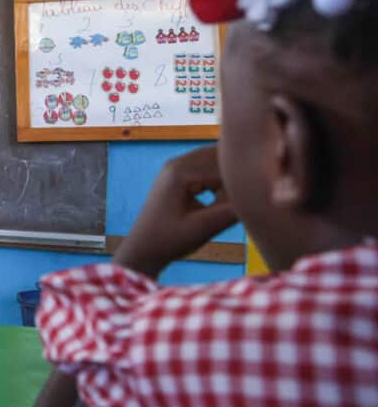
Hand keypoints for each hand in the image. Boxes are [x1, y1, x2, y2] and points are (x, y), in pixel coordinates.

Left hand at [113, 145, 237, 278]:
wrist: (143, 248)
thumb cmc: (170, 241)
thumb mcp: (204, 228)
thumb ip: (232, 210)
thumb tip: (263, 196)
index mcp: (179, 172)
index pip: (225, 167)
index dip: (240, 186)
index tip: (246, 205)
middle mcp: (176, 163)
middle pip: (221, 158)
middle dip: (236, 178)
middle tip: (239, 203)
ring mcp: (176, 166)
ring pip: (217, 161)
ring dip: (228, 179)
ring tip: (226, 204)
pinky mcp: (179, 174)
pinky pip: (208, 167)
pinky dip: (219, 180)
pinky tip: (218, 200)